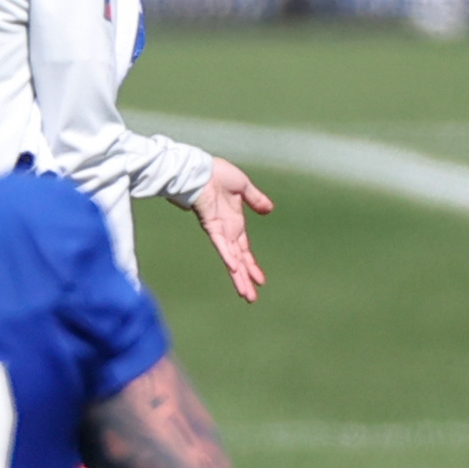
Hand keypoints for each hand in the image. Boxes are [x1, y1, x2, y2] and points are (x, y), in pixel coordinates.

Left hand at [190, 157, 272, 301]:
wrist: (199, 167)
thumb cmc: (217, 173)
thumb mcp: (243, 186)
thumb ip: (256, 199)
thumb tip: (269, 210)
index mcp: (235, 223)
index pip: (244, 250)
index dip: (251, 266)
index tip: (260, 281)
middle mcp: (227, 231)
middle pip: (238, 260)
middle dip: (244, 280)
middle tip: (251, 299)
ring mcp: (219, 230)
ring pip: (230, 258)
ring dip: (238, 276)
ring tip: (245, 294)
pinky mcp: (211, 225)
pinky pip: (221, 244)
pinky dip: (228, 256)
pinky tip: (234, 268)